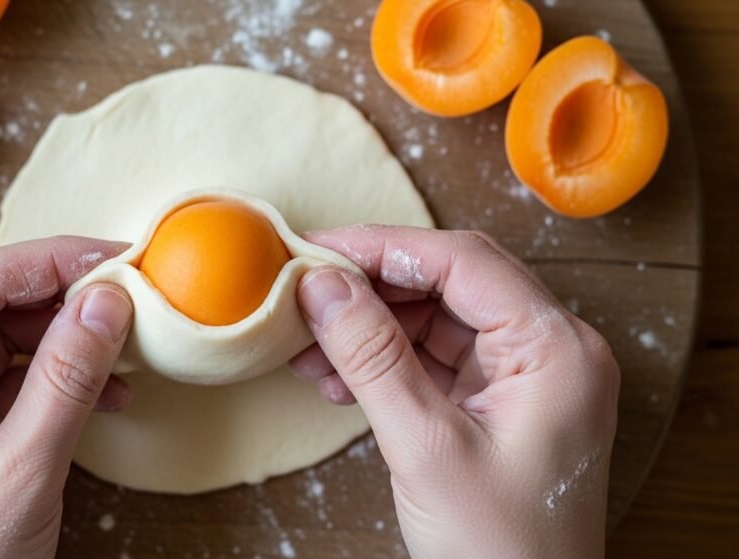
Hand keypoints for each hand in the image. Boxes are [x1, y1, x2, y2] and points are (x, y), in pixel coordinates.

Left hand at [0, 237, 133, 558]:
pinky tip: (103, 394)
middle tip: (125, 294)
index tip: (113, 258)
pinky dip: (52, 378)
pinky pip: (2, 378)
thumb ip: (67, 382)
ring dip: (62, 338)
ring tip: (123, 349)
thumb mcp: (23, 475)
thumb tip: (107, 302)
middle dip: (57, 295)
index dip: (47, 260)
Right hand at [291, 227, 619, 558]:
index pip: (464, 261)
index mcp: (557, 349)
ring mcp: (526, 376)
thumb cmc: (500, 549)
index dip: (384, 247)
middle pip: (450, 283)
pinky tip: (337, 378)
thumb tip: (322, 284)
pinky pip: (435, 358)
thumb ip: (372, 357)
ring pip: (436, 319)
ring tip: (308, 347)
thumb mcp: (425, 446)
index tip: (319, 249)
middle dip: (371, 288)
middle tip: (306, 292)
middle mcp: (550, 350)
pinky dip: (384, 362)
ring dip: (370, 328)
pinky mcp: (499, 402)